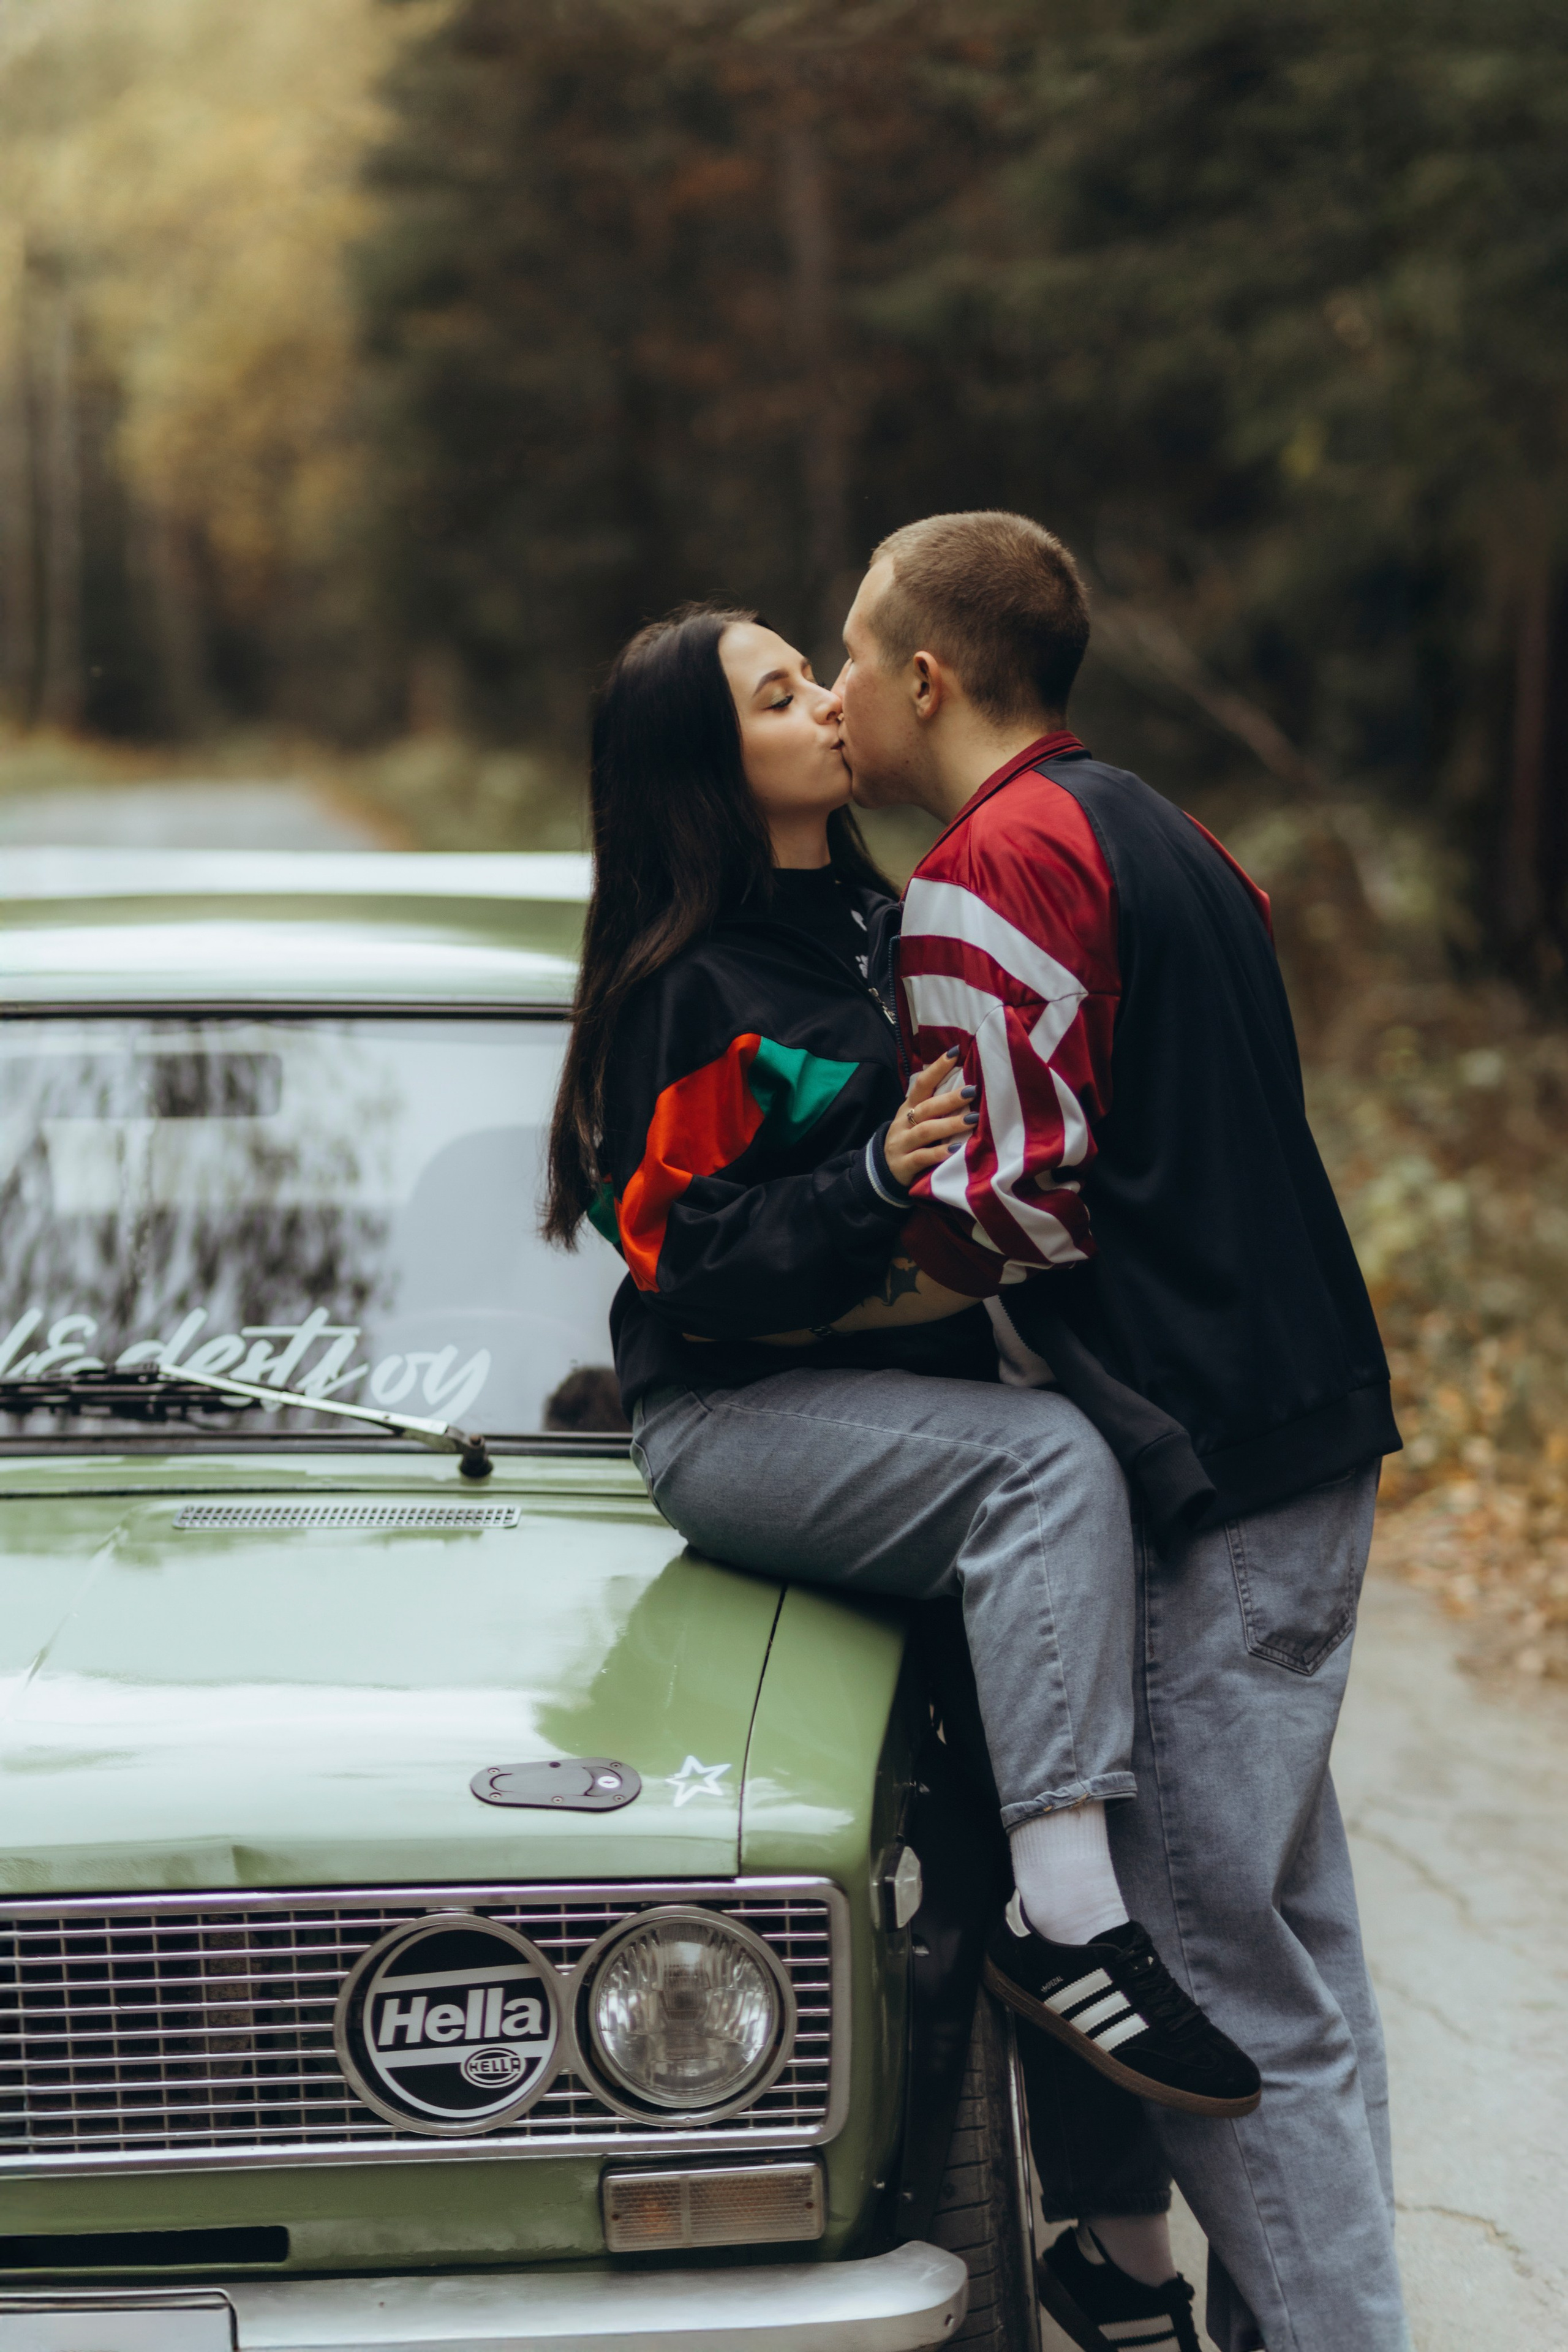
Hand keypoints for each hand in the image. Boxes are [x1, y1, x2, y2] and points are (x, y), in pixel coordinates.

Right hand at [883, 1046, 976, 1188]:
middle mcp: (904, 1123)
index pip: (922, 1084)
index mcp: (908, 1108)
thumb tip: (965, 1086)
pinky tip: (956, 1149)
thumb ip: (933, 1106)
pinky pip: (922, 1157)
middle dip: (950, 1099)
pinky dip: (939, 1153)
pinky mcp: (904, 1165)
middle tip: (972, 1091)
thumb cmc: (908, 1140)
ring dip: (950, 1124)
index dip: (937, 1068)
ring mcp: (902, 1144)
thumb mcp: (914, 1120)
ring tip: (972, 1120)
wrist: (882, 1171)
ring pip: (925, 1131)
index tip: (955, 1053)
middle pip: (927, 1107)